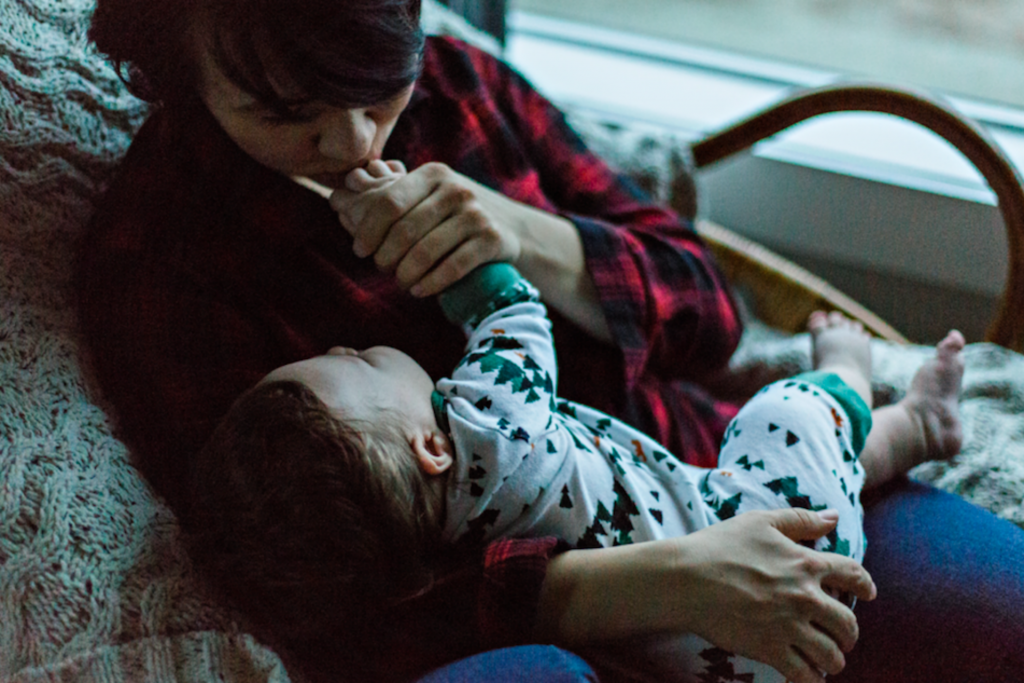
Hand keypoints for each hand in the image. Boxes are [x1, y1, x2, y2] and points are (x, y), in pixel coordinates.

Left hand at [329, 161, 524, 296]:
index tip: (360, 250)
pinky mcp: (493, 239)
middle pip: (404, 230)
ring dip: (406, 274)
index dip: (367, 229)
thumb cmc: (457, 215)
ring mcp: (476, 214)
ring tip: (401, 283)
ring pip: (426, 251)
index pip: (388, 203)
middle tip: (383, 271)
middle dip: (387, 256)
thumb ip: (389, 194)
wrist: (515, 228)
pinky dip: (431, 283)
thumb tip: (340, 195)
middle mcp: (455, 189)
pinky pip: (453, 267)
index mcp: (432, 174)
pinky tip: (420, 290)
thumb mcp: (429, 195)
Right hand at [677, 509, 875, 682]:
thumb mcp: (760, 521)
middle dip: (849, 633)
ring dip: (834, 659)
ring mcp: (789, 626)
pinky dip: (812, 680)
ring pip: (832, 655)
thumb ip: (800, 520)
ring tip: (827, 660)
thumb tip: (834, 516)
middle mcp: (806, 597)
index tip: (869, 593)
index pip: (854, 575)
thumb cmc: (719, 546)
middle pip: (848, 624)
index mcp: (807, 563)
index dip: (866, 585)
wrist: (686, 579)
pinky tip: (809, 676)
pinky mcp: (770, 650)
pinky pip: (805, 676)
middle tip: (842, 636)